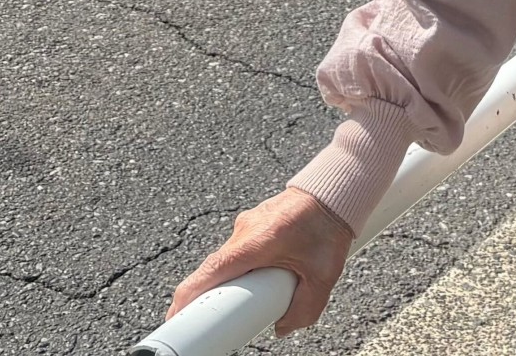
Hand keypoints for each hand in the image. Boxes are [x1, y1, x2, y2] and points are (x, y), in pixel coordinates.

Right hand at [166, 187, 353, 335]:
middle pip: (213, 269)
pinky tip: (257, 277)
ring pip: (226, 260)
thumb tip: (281, 327)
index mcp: (256, 242)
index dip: (188, 298)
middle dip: (210, 295)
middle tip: (210, 318)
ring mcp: (247, 223)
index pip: (209, 272)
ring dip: (230, 280)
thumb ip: (303, 309)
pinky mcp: (254, 221)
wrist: (338, 187)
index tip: (176, 318)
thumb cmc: (330, 225)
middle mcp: (245, 230)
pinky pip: (237, 249)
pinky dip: (240, 267)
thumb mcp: (323, 276)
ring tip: (245, 298)